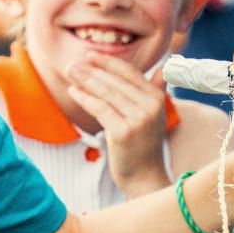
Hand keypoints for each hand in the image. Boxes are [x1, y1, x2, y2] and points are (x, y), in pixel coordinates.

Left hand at [66, 54, 171, 196]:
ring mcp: (138, 119)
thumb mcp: (154, 115)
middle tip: (72, 63)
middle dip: (92, 70)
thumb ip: (156, 90)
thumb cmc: (144, 145)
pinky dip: (85, 98)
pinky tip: (73, 92)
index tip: (90, 54)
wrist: (145, 177)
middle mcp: (150, 106)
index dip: (108, 62)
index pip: (129, 72)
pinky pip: (100, 109)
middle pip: (115, 81)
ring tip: (70, 72)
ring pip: (106, 93)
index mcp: (157, 98)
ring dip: (85, 80)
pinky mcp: (123, 132)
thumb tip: (163, 68)